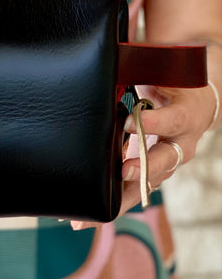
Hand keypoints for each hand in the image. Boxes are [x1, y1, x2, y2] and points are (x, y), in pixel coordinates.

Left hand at [71, 83, 217, 229]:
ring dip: (117, 201)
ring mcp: (166, 165)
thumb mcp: (166, 72)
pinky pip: (132, 194)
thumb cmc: (173, 83)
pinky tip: (84, 218)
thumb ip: (143, 70)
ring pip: (144, 187)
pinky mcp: (151, 176)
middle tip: (122, 173)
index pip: (172, 120)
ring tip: (88, 215)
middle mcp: (180, 145)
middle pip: (161, 163)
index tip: (129, 122)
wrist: (195, 104)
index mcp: (186, 116)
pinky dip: (110, 205)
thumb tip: (109, 60)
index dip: (153, 121)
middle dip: (140, 171)